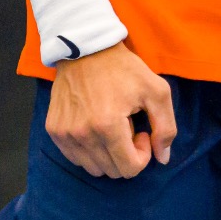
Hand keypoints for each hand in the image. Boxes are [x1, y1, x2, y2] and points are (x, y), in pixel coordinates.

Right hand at [45, 43, 176, 178]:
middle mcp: (83, 134)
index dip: (142, 154)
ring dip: (107, 154)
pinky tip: (95, 126)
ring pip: (93, 168)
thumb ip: (166, 128)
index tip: (141, 132)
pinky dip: (89, 150)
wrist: (86, 48)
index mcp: (108, 126)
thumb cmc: (124, 68)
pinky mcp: (54, 130)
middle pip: (112, 171)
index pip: (130, 169)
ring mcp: (65, 133)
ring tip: (111, 126)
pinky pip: (75, 158)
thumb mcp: (157, 91)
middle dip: (126, 154)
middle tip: (127, 127)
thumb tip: (163, 159)